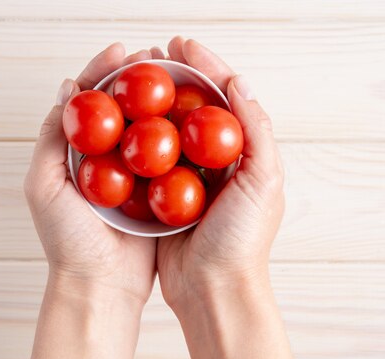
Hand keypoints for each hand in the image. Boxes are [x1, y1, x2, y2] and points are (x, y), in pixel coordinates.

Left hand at [24, 43, 157, 305]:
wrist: (102, 286)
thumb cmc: (68, 241)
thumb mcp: (44, 186)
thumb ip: (51, 139)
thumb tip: (67, 89)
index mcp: (74, 153)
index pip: (87, 102)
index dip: (103, 72)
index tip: (122, 52)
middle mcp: (104, 159)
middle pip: (121, 108)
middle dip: (137, 80)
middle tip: (156, 58)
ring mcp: (132, 175)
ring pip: (146, 128)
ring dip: (160, 102)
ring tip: (177, 78)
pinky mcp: (155, 192)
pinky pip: (167, 158)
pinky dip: (177, 136)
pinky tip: (191, 118)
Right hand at [157, 37, 284, 309]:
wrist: (212, 289)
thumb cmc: (242, 240)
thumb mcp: (263, 181)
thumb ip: (256, 130)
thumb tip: (239, 82)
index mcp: (243, 153)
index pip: (225, 97)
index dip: (206, 66)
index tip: (182, 44)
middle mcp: (215, 161)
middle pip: (194, 107)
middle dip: (176, 77)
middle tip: (154, 54)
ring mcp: (186, 178)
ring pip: (168, 128)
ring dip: (153, 102)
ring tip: (133, 78)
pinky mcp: (161, 196)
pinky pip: (148, 159)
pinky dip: (136, 137)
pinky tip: (121, 121)